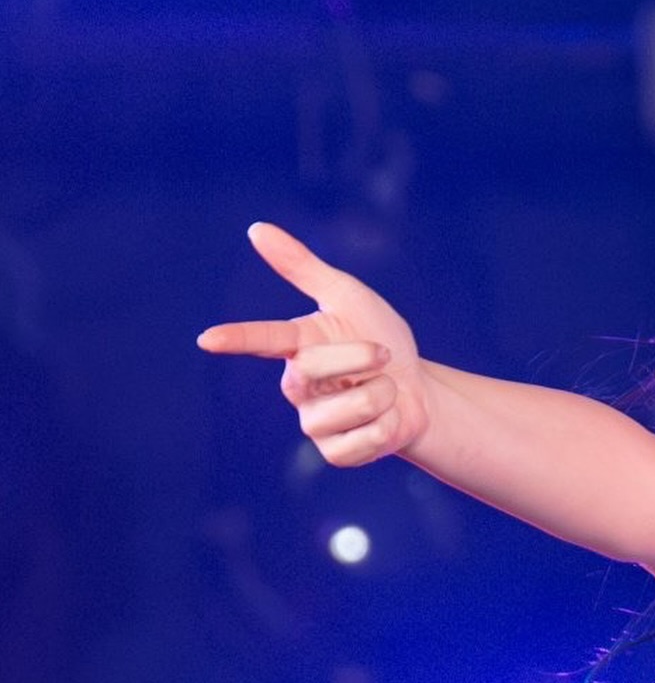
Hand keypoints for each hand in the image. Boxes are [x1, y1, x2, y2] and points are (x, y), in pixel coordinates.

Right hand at [198, 223, 430, 465]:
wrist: (419, 392)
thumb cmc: (382, 340)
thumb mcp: (348, 297)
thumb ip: (302, 267)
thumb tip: (256, 229)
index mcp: (297, 346)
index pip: (262, 339)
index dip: (237, 338)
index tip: (207, 339)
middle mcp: (298, 386)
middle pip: (315, 366)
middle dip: (361, 355)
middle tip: (383, 355)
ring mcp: (314, 423)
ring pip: (351, 407)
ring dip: (383, 394)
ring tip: (384, 393)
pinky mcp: (336, 453)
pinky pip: (366, 438)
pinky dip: (390, 425)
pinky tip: (386, 422)